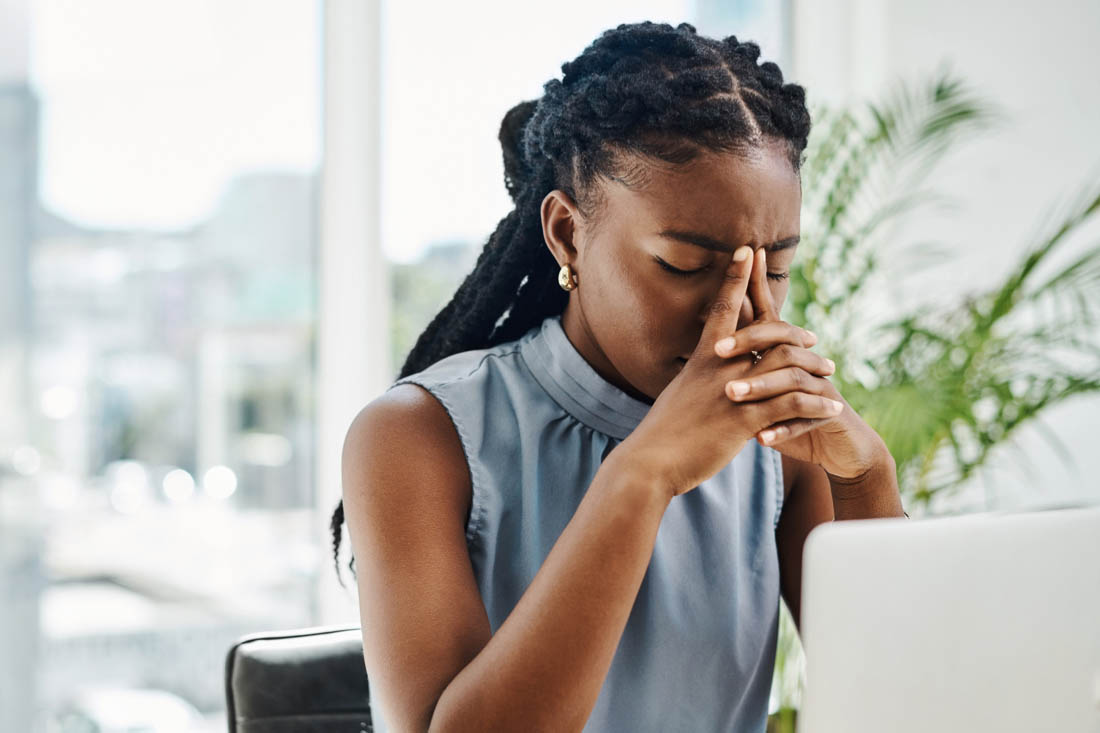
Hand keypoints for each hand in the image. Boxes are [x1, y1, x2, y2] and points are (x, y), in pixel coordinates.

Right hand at [618, 246, 841, 497]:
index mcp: (702, 358)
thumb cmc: (661, 434)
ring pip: (787, 366)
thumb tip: (702, 378)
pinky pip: (792, 405)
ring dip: (815, 367)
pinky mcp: (745, 420)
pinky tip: (832, 407)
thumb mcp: (678, 396)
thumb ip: (697, 382)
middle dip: (795, 329)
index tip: (748, 249)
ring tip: (831, 372)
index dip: (735, 276)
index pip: (723, 307)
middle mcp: (719, 367)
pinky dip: (816, 404)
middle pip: (768, 332)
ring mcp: (733, 392)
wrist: (649, 462)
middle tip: (813, 336)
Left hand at [718, 248, 887, 477]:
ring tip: (732, 394)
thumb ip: (744, 365)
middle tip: (718, 349)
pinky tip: (761, 438)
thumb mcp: (764, 390)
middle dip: (749, 341)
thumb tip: (710, 339)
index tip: (740, 262)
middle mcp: (804, 363)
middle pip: (780, 340)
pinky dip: (783, 429)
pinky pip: (807, 419)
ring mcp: (820, 387)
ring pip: (791, 379)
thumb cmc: (790, 414)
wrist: (838, 445)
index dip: (755, 287)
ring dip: (761, 386)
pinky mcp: (830, 414)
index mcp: (784, 353)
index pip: (768, 316)